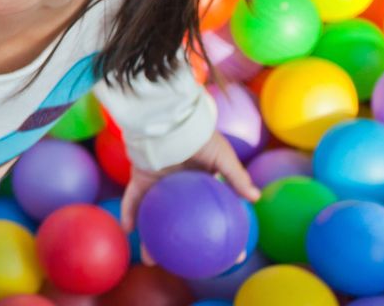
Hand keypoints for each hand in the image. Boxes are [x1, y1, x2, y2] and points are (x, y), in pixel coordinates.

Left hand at [118, 130, 260, 244]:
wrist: (170, 119)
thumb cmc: (198, 135)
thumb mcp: (223, 156)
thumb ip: (236, 177)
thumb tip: (255, 198)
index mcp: (199, 184)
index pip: (211, 213)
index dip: (222, 234)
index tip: (232, 255)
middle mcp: (177, 188)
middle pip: (179, 221)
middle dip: (180, 242)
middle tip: (184, 264)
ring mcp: (158, 185)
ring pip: (153, 216)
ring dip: (150, 236)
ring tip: (149, 258)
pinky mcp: (140, 178)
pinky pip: (133, 199)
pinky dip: (129, 212)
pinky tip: (128, 229)